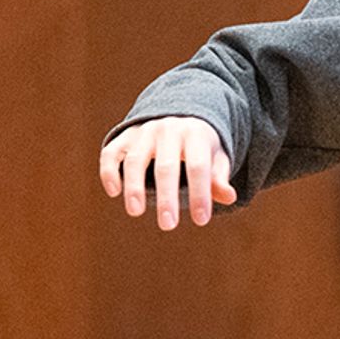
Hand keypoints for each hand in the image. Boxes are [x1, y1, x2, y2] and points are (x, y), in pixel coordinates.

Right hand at [98, 116, 236, 230]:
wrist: (178, 113)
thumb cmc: (199, 145)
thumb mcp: (215, 156)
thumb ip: (218, 176)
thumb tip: (229, 197)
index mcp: (195, 134)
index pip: (199, 166)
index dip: (200, 194)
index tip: (202, 221)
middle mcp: (168, 130)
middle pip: (166, 166)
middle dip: (167, 196)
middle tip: (168, 225)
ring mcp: (143, 132)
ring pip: (135, 159)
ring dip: (134, 186)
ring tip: (136, 211)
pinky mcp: (124, 136)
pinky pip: (112, 152)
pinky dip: (110, 171)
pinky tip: (114, 192)